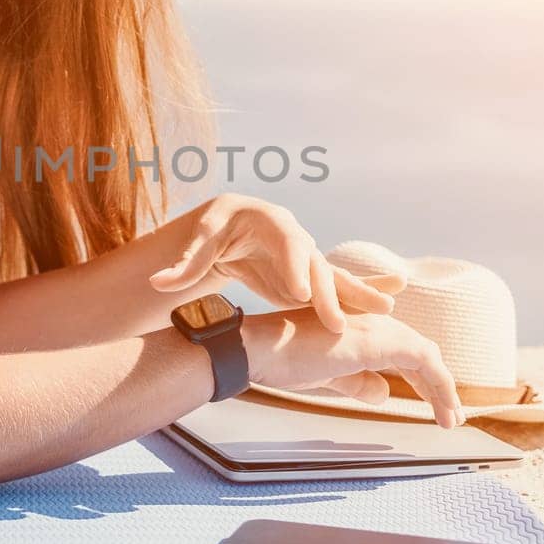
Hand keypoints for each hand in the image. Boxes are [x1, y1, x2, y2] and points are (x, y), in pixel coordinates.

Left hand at [148, 193, 405, 333]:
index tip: (298, 291)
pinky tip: (385, 305)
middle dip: (326, 292)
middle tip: (336, 322)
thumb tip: (158, 282)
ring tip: (385, 308)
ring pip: (333, 278)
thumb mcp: (198, 242)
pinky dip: (359, 297)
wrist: (232, 225)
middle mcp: (296, 238)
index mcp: (269, 222)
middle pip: (314, 264)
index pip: (285, 242)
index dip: (293, 265)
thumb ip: (183, 265)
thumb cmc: (214, 229)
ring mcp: (307, 259)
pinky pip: (337, 290)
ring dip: (357, 294)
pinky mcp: (310, 281)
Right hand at [241, 308, 466, 429]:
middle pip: (419, 352)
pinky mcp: (377, 340)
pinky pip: (423, 361)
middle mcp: (372, 321)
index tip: (435, 403)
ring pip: (426, 356)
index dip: (422, 378)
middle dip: (438, 386)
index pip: (402, 349)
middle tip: (451, 415)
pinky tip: (444, 408)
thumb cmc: (282, 358)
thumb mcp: (327, 375)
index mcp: (359, 327)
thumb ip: (356, 382)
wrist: (259, 348)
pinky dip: (439, 385)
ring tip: (452, 419)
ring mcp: (375, 328)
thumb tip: (384, 393)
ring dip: (443, 390)